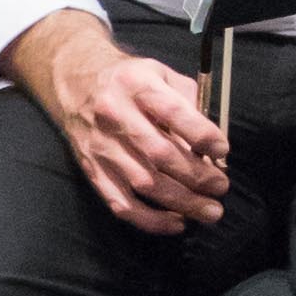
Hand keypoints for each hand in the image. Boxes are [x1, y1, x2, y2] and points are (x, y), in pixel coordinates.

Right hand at [9, 10, 229, 233]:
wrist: (72, 80)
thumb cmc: (129, 81)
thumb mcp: (160, 73)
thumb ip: (189, 103)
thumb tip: (215, 148)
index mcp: (136, 84)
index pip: (173, 112)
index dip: (202, 135)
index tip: (222, 151)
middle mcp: (114, 114)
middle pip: (160, 154)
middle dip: (197, 176)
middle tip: (221, 188)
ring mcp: (100, 145)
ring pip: (144, 183)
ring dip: (182, 203)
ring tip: (210, 211)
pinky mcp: (91, 169)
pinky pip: (121, 203)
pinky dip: (151, 220)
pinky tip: (177, 223)